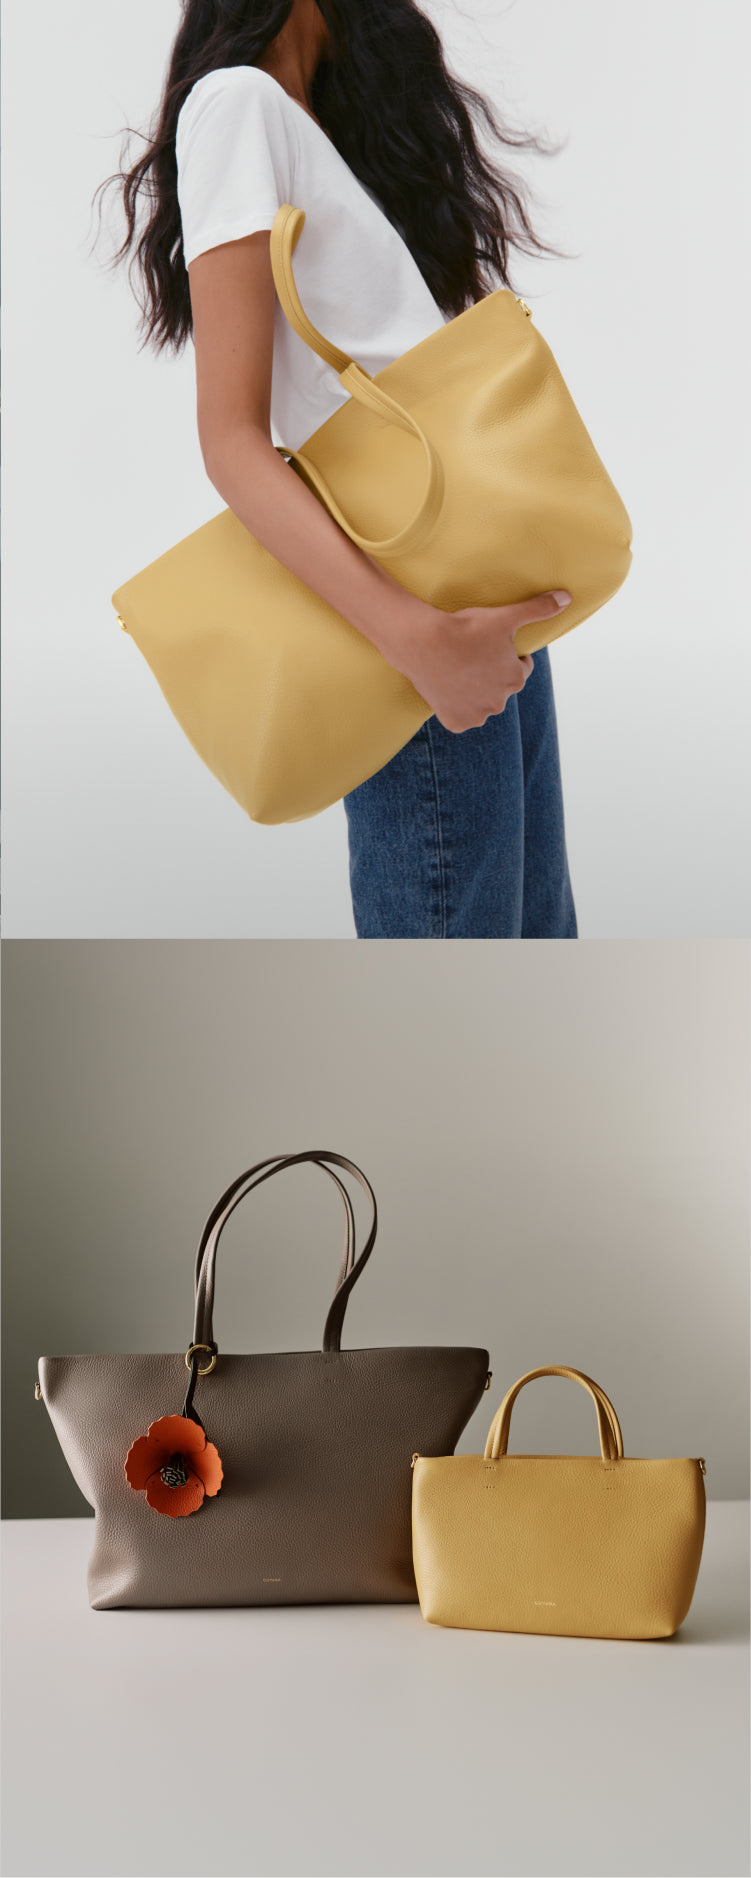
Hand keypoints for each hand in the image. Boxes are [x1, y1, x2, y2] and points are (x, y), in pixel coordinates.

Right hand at [396, 590, 571, 732]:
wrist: (422, 643)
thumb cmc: (465, 628)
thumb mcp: (505, 616)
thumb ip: (538, 609)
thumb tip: (567, 598)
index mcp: (515, 679)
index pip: (519, 668)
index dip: (506, 655)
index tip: (489, 645)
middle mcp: (499, 702)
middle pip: (499, 687)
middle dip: (490, 674)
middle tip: (471, 655)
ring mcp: (476, 715)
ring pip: (481, 703)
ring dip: (474, 692)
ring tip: (458, 670)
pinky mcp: (455, 722)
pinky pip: (461, 717)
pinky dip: (456, 706)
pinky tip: (448, 688)